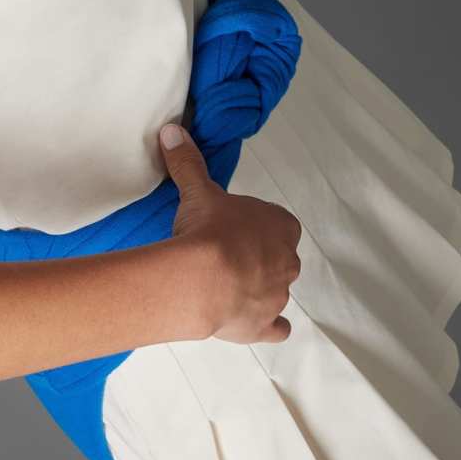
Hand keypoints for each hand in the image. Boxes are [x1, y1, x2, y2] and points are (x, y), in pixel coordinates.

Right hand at [159, 122, 300, 344]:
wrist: (201, 280)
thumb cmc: (208, 232)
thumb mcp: (198, 190)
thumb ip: (188, 161)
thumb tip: (173, 131)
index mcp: (279, 226)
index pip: (279, 222)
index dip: (258, 224)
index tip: (236, 225)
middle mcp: (287, 261)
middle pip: (280, 256)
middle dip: (260, 255)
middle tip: (228, 254)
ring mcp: (277, 296)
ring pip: (277, 290)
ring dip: (260, 287)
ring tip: (230, 284)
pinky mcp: (264, 326)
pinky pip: (277, 328)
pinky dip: (268, 326)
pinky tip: (252, 320)